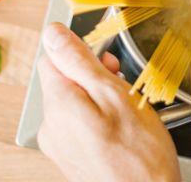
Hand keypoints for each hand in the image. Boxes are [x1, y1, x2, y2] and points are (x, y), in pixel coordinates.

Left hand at [37, 22, 179, 181]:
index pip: (53, 57)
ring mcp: (58, 145)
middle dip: (92, 77)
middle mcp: (51, 126)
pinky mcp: (70, 157)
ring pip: (73, 102)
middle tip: (121, 88)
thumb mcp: (115, 94)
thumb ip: (80, 61)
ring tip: (124, 112)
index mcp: (59, 104)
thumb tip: (53, 33)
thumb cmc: (139, 154)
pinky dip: (97, 120)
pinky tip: (119, 130)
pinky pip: (78, 124)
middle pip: (63, 80)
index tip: (107, 65)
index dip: (82, 54)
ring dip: (97, 99)